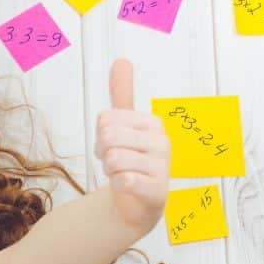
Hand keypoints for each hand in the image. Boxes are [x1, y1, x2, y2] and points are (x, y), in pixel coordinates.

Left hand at [95, 58, 169, 228]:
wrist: (134, 203)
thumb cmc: (128, 162)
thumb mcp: (123, 126)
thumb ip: (122, 95)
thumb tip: (121, 60)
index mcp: (153, 122)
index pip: (106, 119)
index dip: (100, 136)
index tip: (113, 146)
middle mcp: (162, 141)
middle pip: (108, 137)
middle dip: (102, 153)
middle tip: (114, 163)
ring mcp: (163, 167)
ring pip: (113, 160)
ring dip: (109, 171)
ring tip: (122, 175)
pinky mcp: (157, 191)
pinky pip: (123, 181)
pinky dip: (117, 186)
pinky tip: (127, 187)